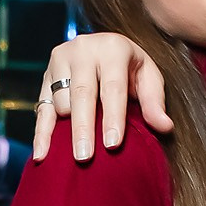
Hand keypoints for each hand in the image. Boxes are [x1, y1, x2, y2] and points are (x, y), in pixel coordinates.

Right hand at [33, 34, 174, 162]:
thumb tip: (164, 126)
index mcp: (112, 48)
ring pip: (61, 102)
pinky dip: (41, 133)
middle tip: (85, 158)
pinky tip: (42, 155)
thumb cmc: (131, 68)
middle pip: (81, 94)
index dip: (112, 117)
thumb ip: (155, 102)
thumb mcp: (149, 78)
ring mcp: (60, 60)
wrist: (105, 47)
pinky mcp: (45, 75)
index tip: (112, 145)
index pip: (112, 87)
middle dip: (83, 128)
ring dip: (68, 129)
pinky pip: (42, 108)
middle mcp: (83, 49)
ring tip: (79, 156)